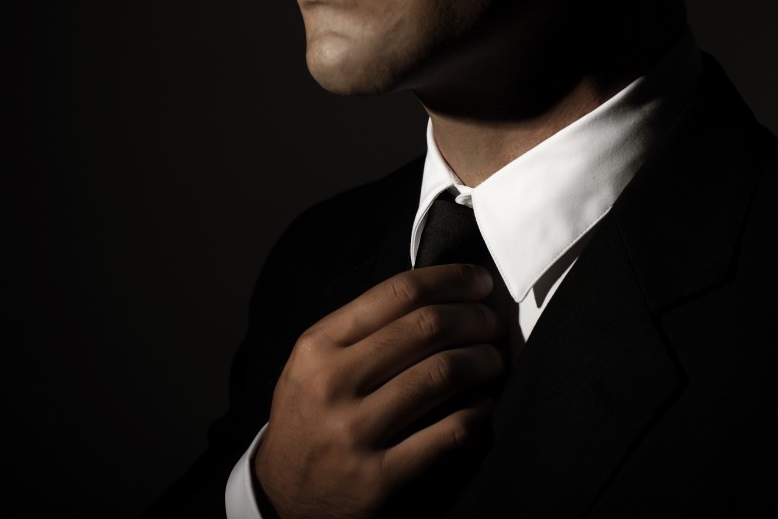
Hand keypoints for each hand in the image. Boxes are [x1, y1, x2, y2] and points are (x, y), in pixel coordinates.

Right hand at [253, 264, 505, 518]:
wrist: (282, 497)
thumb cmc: (307, 420)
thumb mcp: (312, 365)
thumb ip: (361, 331)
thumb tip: (437, 297)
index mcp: (316, 346)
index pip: (396, 293)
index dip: (449, 280)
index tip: (477, 281)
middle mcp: (332, 383)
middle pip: (427, 327)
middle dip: (475, 318)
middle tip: (493, 323)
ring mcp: (355, 431)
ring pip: (443, 373)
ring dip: (484, 361)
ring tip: (494, 360)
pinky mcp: (380, 477)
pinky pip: (450, 432)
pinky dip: (479, 412)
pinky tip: (484, 405)